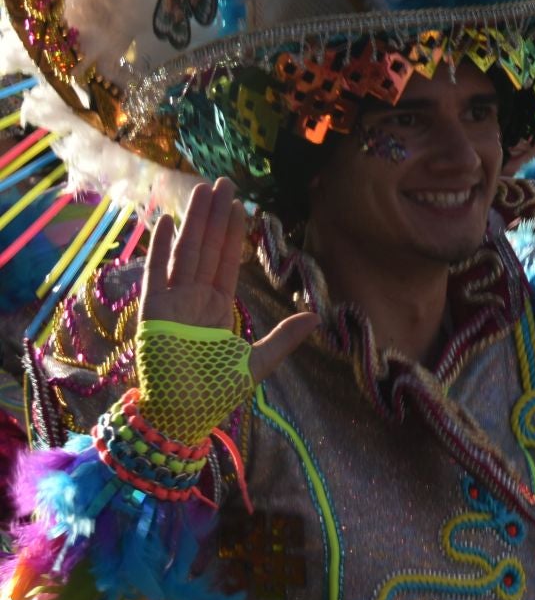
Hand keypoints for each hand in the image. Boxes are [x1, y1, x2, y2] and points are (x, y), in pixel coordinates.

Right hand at [138, 178, 318, 381]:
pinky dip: (160, 251)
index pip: (226, 260)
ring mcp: (172, 304)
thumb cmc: (213, 394)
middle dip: (213, 216)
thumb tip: (316, 317)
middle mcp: (194, 300)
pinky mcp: (153, 314)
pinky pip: (156, 276)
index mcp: (216, 307)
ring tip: (201, 191)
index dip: (232, 232)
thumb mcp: (257, 362)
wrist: (181, 418)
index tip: (240, 204)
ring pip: (185, 253)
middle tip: (222, 181)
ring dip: (192, 222)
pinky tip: (167, 223)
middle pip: (205, 248)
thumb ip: (283, 338)